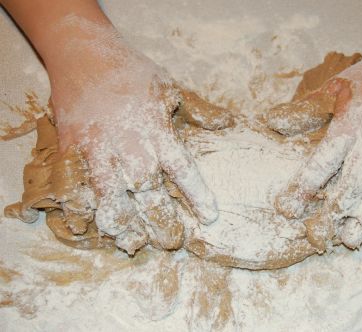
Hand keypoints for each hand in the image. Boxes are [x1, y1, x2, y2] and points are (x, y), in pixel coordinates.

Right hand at [49, 33, 218, 254]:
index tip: (209, 217)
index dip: (197, 196)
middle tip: (170, 241)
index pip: (183, 171)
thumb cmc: (132, 72)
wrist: (83, 54)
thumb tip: (227, 124)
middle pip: (148, 192)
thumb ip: (198, 110)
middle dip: (160, 220)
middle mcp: (130, 146)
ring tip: (132, 241)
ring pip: (111, 196)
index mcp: (158, 131)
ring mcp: (98, 149)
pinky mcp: (72, 150)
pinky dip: (82, 207)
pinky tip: (88, 225)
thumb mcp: (170, 87)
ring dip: (122, 221)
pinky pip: (77, 185)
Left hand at [273, 28, 361, 248]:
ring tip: (350, 239)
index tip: (286, 209)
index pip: (322, 162)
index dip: (303, 188)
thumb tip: (270, 123)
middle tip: (319, 237)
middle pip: (353, 184)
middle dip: (335, 212)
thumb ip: (305, 110)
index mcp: (351, 125)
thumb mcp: (335, 87)